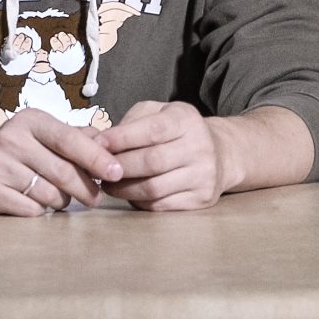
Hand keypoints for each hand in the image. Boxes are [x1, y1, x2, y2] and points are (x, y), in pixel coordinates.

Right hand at [0, 108, 121, 215]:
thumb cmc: (16, 150)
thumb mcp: (42, 134)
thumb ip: (76, 138)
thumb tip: (112, 145)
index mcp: (29, 121)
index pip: (70, 140)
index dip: (96, 158)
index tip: (117, 172)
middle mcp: (10, 139)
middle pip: (63, 173)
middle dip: (86, 189)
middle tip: (95, 197)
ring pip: (50, 195)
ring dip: (62, 201)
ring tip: (56, 196)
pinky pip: (31, 211)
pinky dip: (40, 211)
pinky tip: (34, 203)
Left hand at [96, 100, 226, 210]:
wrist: (220, 153)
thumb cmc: (177, 131)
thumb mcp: (159, 113)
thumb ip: (132, 122)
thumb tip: (102, 143)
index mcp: (187, 120)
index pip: (152, 130)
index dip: (121, 138)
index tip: (98, 144)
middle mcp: (200, 147)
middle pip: (151, 162)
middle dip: (119, 166)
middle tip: (98, 169)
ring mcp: (204, 175)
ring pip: (154, 188)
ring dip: (123, 188)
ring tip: (107, 184)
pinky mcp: (202, 199)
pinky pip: (161, 205)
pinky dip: (138, 201)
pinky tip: (127, 194)